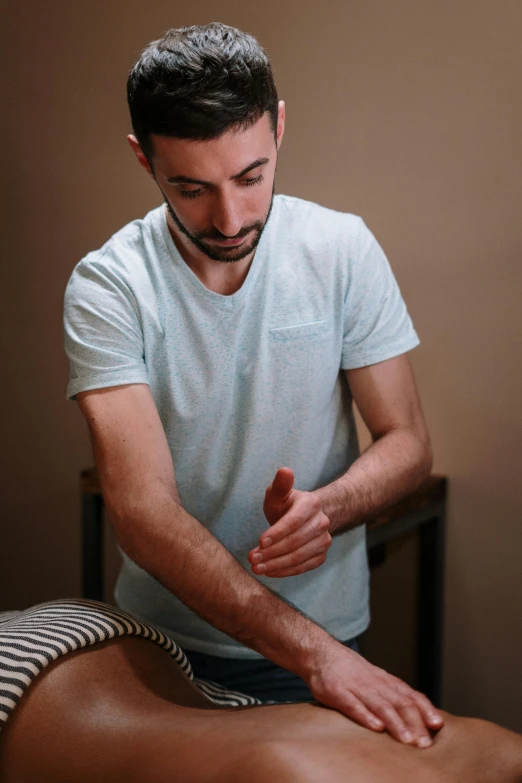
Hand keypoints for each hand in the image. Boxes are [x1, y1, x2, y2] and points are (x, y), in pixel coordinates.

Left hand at [247, 467, 331, 577]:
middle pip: (296, 541)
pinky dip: (286, 571)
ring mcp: (323, 540)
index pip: (294, 521)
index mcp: (311, 503)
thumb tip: (285, 471)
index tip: (260, 542)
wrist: (303, 518)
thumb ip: (280, 484)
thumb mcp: (278, 493)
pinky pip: (304, 567)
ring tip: (257, 568)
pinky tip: (270, 572)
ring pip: (300, 557)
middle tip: (252, 558)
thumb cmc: (285, 504)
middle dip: (272, 552)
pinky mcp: (321, 555)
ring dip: (277, 564)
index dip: (277, 533)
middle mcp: (322, 522)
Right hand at [306, 641, 443, 747]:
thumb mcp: (374, 679)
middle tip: (424, 743)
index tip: (437, 724)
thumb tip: (416, 717)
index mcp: (385, 681)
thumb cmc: (350, 671)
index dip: (425, 709)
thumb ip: (392, 695)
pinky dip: (366, 716)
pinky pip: (353, 705)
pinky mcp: (337, 692)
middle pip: (399, 703)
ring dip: (396, 724)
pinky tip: (376, 728)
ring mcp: (356, 687)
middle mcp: (374, 684)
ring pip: (380, 706)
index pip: (410, 694)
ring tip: (407, 740)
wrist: (320, 653)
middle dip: (414, 723)